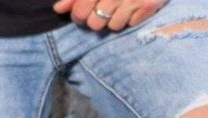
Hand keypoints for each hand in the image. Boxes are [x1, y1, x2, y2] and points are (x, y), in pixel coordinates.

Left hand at [53, 0, 167, 31]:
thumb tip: (59, 9)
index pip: (80, 12)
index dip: (79, 14)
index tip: (83, 11)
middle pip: (95, 24)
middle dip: (96, 19)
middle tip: (103, 9)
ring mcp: (132, 0)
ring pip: (113, 26)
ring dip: (115, 18)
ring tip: (120, 5)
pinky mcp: (148, 4)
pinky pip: (131, 24)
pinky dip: (132, 17)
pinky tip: (133, 6)